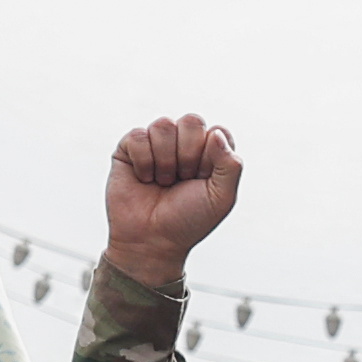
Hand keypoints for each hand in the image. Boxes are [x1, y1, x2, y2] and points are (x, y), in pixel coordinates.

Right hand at [103, 114, 244, 284]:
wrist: (152, 241)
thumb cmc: (188, 220)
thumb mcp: (221, 198)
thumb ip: (231, 165)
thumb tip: (216, 133)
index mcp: (210, 152)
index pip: (218, 131)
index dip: (210, 156)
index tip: (202, 180)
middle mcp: (184, 143)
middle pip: (192, 121)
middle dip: (188, 155)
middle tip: (182, 180)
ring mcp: (156, 143)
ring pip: (164, 124)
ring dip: (165, 160)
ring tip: (163, 181)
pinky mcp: (129, 148)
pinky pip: (139, 135)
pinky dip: (144, 162)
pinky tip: (144, 179)